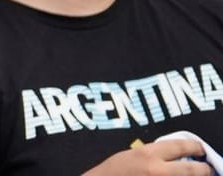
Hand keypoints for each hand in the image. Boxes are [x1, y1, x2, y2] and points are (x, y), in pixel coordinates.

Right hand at [84, 136, 210, 172]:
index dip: (196, 147)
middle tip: (208, 169)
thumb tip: (177, 157)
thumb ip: (153, 155)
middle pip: (195, 170)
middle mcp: (158, 172)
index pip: (182, 147)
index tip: (201, 149)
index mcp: (148, 155)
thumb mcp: (130, 156)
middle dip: (205, 170)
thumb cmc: (111, 173)